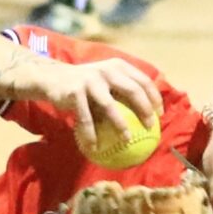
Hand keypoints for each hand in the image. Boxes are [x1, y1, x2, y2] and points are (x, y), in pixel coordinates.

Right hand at [34, 58, 163, 148]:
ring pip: (110, 105)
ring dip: (120, 125)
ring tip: (127, 140)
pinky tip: (94, 147)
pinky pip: (86, 118)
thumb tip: (148, 112)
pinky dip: (91, 134)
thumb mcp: (105, 79)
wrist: (53, 78)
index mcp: (118, 66)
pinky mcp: (75, 92)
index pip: (143, 80)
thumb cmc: (85, 84)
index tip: (160, 114)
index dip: (155, 97)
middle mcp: (106, 70)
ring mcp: (90, 81)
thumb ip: (123, 88)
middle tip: (150, 127)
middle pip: (132, 90)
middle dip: (144, 110)